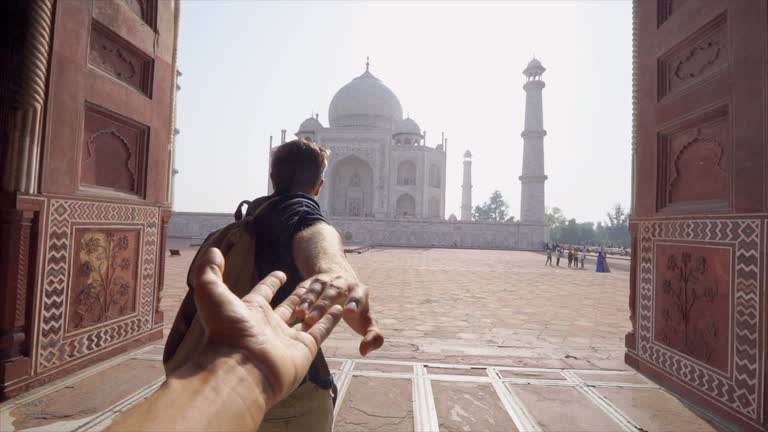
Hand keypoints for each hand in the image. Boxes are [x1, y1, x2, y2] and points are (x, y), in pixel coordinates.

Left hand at [193, 248, 342, 406]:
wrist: (242, 369)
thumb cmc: (227, 331)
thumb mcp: (212, 294)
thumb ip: (210, 272)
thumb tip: (213, 251)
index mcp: (250, 311)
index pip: (263, 292)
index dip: (271, 282)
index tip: (280, 274)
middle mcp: (269, 325)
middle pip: (287, 307)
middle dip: (296, 296)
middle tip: (308, 283)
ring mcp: (288, 338)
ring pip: (306, 317)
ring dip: (316, 307)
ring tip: (330, 295)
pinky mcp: (305, 348)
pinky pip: (321, 330)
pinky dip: (331, 320)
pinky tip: (340, 309)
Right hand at [294, 274, 383, 355]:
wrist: (340, 282)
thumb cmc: (355, 309)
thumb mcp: (366, 320)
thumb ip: (373, 335)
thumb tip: (365, 351)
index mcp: (359, 291)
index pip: (359, 296)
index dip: (355, 302)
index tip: (349, 312)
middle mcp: (342, 283)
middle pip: (333, 293)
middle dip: (323, 306)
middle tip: (313, 320)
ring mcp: (324, 281)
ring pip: (316, 289)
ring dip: (307, 301)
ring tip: (300, 314)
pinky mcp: (309, 282)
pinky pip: (302, 289)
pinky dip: (296, 298)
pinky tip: (289, 309)